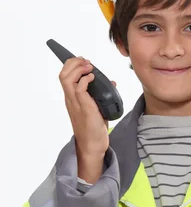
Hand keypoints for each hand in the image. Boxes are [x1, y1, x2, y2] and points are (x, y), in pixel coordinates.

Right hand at [59, 57, 115, 182]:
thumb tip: (112, 82)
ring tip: (89, 67)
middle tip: (87, 61)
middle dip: (74, 63)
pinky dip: (85, 80)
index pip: (64, 76)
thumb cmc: (94, 127)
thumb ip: (101, 94)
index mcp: (71, 98)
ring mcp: (76, 103)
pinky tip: (93, 78)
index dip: (72, 65)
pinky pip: (79, 89)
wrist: (93, 145)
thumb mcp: (98, 107)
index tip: (84, 61)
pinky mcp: (84, 108)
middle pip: (63, 74)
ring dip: (78, 69)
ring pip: (67, 79)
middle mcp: (70, 99)